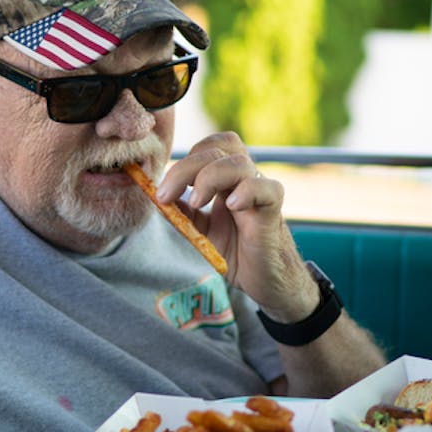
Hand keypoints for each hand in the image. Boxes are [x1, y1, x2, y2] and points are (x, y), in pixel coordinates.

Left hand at [157, 131, 315, 318]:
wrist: (264, 283)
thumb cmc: (235, 254)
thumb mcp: (201, 232)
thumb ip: (183, 213)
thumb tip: (157, 196)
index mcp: (226, 181)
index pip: (209, 148)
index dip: (185, 159)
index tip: (163, 190)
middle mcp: (243, 181)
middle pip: (219, 149)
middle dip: (186, 168)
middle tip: (165, 196)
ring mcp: (260, 193)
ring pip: (240, 163)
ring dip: (211, 176)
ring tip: (197, 202)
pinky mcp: (273, 212)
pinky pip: (268, 188)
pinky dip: (248, 191)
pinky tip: (232, 206)